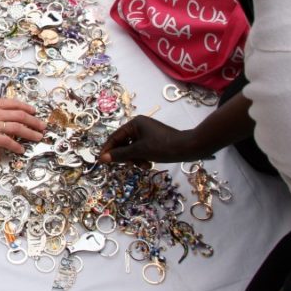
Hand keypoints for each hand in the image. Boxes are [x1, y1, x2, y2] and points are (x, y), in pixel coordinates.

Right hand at [0, 89, 44, 153]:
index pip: (14, 104)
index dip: (26, 107)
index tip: (34, 110)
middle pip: (20, 116)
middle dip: (33, 121)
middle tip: (42, 125)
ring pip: (17, 128)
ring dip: (30, 133)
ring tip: (38, 137)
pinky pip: (6, 142)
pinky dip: (15, 146)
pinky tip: (21, 149)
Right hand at [99, 116, 216, 165]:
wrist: (189, 148)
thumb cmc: (163, 147)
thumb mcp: (140, 151)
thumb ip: (120, 155)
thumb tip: (102, 158)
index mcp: (134, 124)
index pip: (115, 137)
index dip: (108, 150)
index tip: (101, 162)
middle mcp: (139, 126)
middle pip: (123, 143)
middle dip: (126, 156)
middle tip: (129, 165)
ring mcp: (147, 133)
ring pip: (133, 148)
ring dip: (135, 159)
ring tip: (143, 166)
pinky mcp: (154, 140)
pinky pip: (141, 149)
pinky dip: (142, 157)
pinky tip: (148, 164)